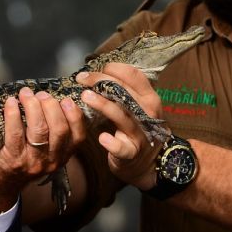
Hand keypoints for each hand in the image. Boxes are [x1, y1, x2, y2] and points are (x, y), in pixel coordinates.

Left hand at [0, 87, 87, 213]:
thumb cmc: (19, 163)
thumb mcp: (43, 154)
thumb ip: (51, 134)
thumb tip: (50, 98)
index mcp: (62, 157)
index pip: (78, 137)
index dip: (75, 115)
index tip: (66, 99)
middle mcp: (51, 161)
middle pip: (59, 129)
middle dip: (51, 105)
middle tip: (41, 94)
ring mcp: (32, 161)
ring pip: (40, 129)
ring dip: (33, 106)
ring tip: (26, 94)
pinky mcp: (13, 159)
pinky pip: (16, 132)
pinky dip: (13, 114)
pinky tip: (11, 103)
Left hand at [75, 63, 163, 190]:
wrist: (150, 162)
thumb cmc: (137, 127)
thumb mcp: (137, 106)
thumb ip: (123, 91)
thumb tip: (98, 73)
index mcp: (150, 98)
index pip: (134, 76)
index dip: (113, 68)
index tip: (95, 69)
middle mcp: (147, 114)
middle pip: (124, 91)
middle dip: (100, 81)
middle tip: (81, 79)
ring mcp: (140, 134)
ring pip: (121, 115)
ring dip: (102, 104)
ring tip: (85, 96)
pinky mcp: (131, 152)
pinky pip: (122, 148)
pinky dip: (112, 143)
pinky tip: (102, 138)